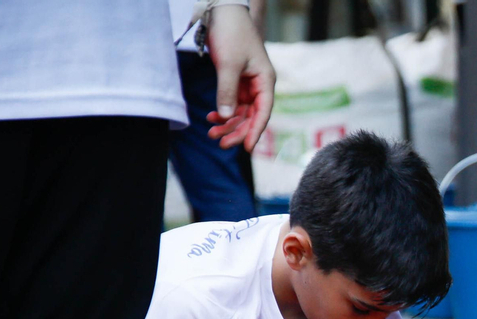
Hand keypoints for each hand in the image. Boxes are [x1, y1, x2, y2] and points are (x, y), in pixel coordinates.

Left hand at [206, 4, 275, 150]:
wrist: (224, 10)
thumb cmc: (232, 33)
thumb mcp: (228, 64)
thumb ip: (227, 92)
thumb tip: (226, 117)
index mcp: (265, 81)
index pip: (263, 112)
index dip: (255, 131)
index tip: (246, 148)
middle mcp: (259, 85)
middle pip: (251, 116)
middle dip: (236, 130)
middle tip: (220, 143)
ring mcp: (247, 83)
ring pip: (240, 112)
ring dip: (227, 124)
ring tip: (212, 133)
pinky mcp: (236, 80)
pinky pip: (232, 102)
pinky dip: (222, 111)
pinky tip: (211, 118)